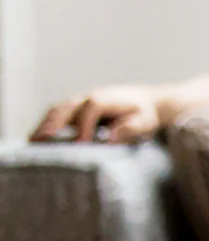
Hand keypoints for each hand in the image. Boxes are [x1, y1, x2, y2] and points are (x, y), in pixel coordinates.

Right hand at [31, 86, 162, 144]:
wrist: (144, 101)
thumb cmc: (144, 114)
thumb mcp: (145, 121)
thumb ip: (130, 128)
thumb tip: (110, 137)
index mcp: (106, 99)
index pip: (91, 108)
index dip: (84, 124)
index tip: (80, 143)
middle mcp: (88, 97)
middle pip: (66, 107)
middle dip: (54, 123)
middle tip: (41, 140)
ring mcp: (78, 102)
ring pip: (57, 110)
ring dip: (44, 124)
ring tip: (32, 141)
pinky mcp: (74, 109)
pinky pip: (57, 115)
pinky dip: (46, 125)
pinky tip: (37, 139)